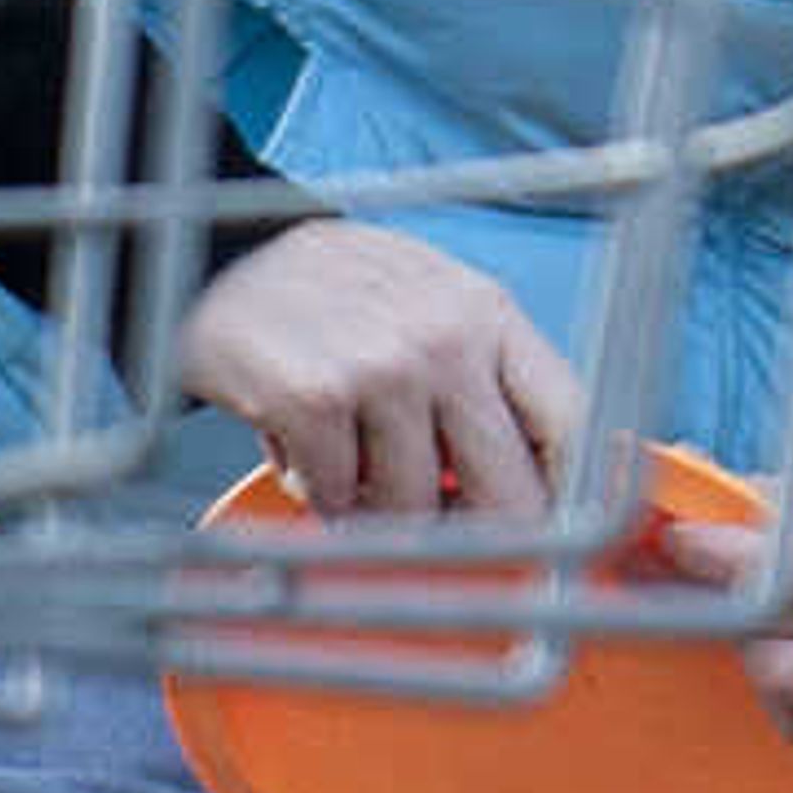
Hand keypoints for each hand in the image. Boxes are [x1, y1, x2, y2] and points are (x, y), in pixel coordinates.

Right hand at [174, 222, 583, 521]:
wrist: (219, 254)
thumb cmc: (332, 292)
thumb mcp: (429, 304)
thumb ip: (486, 379)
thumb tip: (549, 485)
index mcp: (487, 312)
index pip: (574, 425)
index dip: (572, 499)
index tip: (558, 538)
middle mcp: (446, 337)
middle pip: (509, 497)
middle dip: (473, 533)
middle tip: (434, 525)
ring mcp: (382, 367)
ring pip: (415, 511)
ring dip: (374, 504)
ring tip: (345, 451)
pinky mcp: (315, 398)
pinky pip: (339, 501)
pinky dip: (316, 490)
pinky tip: (301, 442)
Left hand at [658, 468, 792, 759]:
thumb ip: (787, 498)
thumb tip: (697, 491)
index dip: (720, 556)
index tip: (677, 541)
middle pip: (781, 628)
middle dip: (721, 601)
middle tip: (701, 580)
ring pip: (790, 687)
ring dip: (753, 652)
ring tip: (761, 623)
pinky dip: (786, 698)